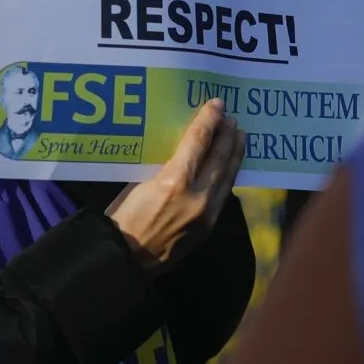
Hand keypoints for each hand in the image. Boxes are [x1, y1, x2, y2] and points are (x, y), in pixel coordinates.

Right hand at [107, 100, 245, 268]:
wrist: (126, 259)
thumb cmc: (123, 218)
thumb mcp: (137, 184)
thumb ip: (162, 168)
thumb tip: (180, 151)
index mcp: (174, 181)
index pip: (199, 141)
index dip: (209, 120)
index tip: (216, 104)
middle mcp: (197, 196)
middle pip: (220, 157)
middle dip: (227, 134)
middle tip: (231, 118)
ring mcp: (206, 214)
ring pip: (228, 177)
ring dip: (235, 154)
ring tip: (240, 136)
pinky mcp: (209, 227)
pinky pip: (224, 195)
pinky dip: (228, 176)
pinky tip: (229, 167)